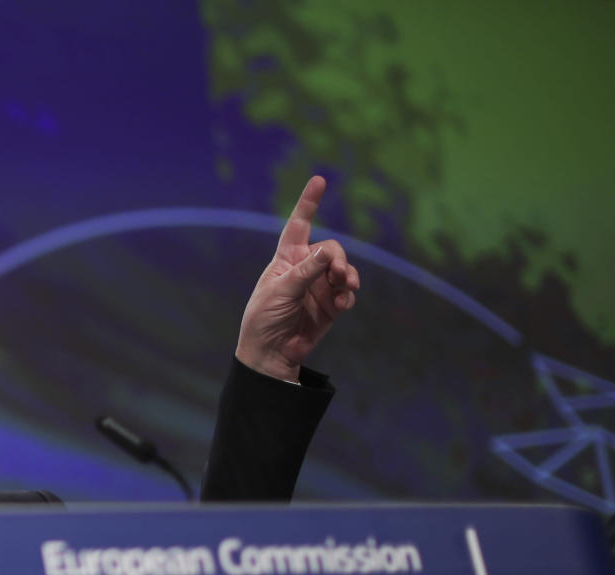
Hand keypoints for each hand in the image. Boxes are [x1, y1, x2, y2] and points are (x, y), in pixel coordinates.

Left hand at [236, 175, 359, 381]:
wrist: (271, 353)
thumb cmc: (265, 319)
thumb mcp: (281, 292)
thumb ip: (306, 271)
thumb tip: (328, 252)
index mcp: (285, 260)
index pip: (298, 225)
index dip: (308, 203)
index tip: (319, 180)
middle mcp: (304, 269)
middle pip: (330, 249)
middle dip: (337, 259)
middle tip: (338, 273)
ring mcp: (319, 287)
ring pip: (343, 269)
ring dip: (348, 274)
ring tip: (347, 285)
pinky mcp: (331, 305)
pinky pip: (347, 292)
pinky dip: (349, 296)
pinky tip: (344, 304)